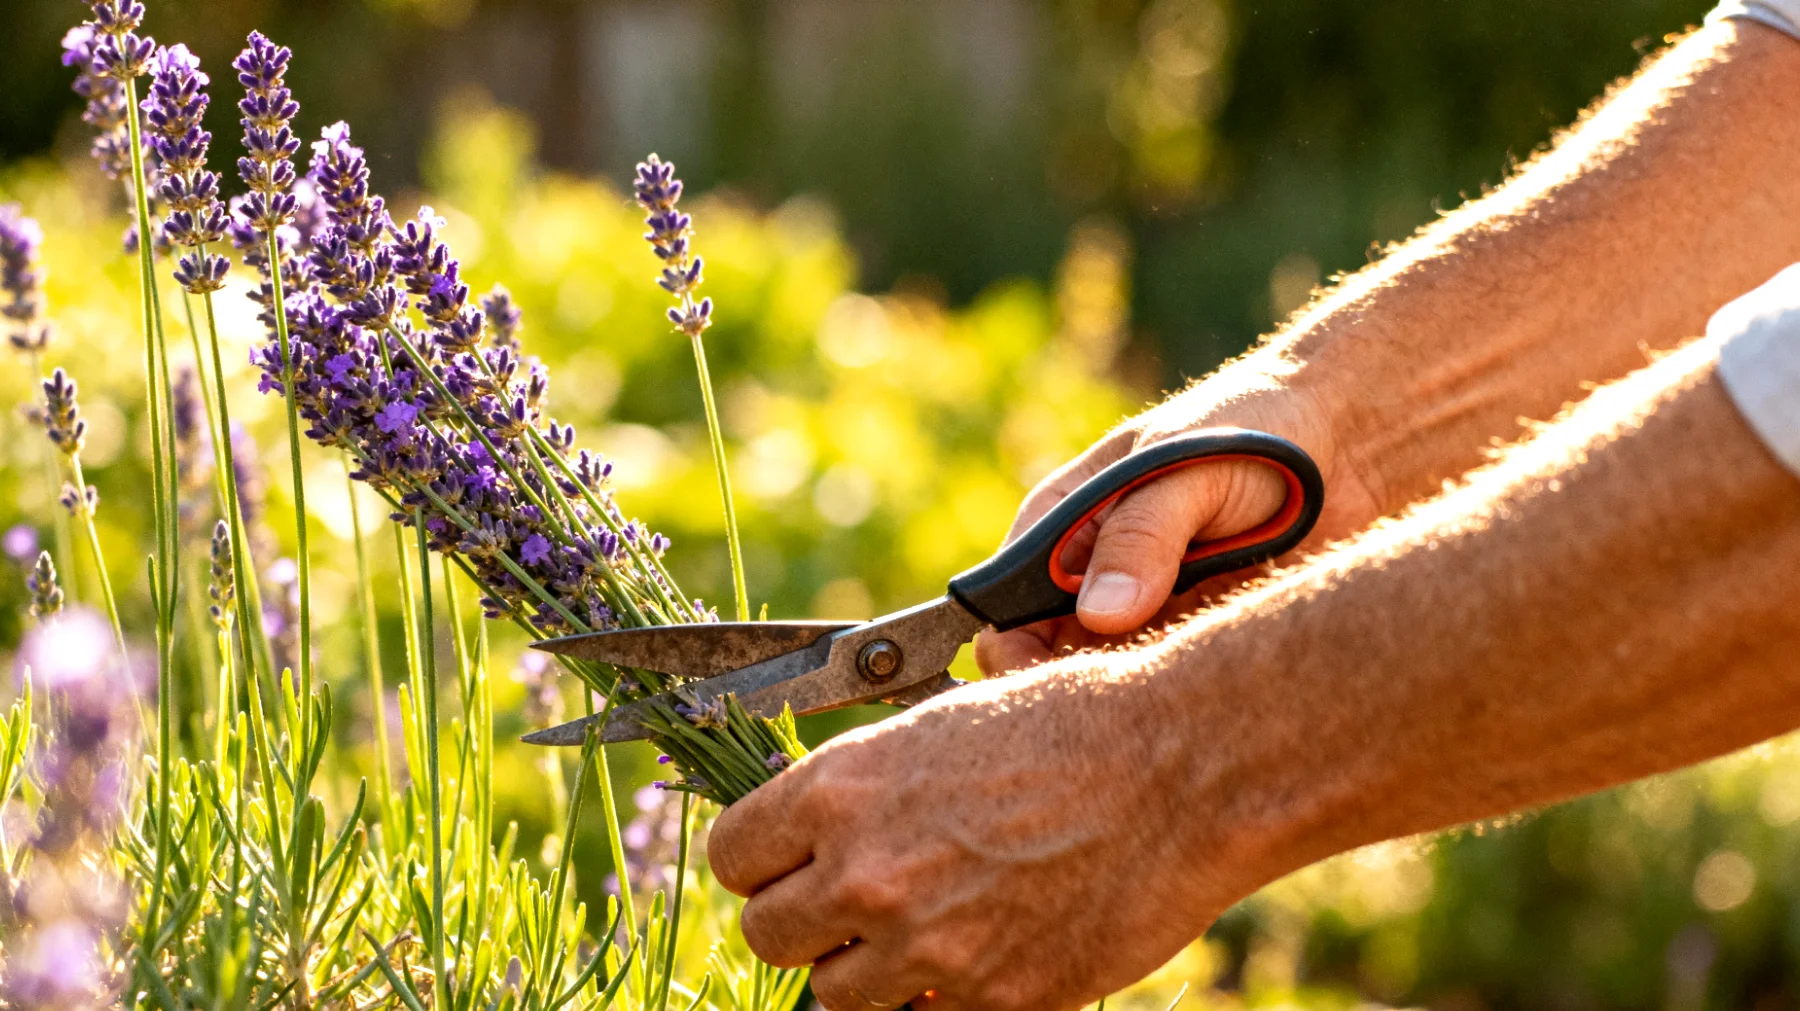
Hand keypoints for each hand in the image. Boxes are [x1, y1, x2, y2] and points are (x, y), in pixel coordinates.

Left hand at [708, 649, 1253, 1010]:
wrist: (1179, 769)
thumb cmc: (1069, 726)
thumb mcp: (939, 728)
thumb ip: (863, 792)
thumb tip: (821, 832)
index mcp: (841, 790)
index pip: (734, 858)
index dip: (762, 861)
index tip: (789, 861)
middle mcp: (866, 874)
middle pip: (768, 935)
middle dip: (806, 920)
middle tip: (853, 902)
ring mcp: (928, 948)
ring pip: (836, 995)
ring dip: (867, 968)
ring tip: (924, 926)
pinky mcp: (992, 1001)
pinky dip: (941, 996)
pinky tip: (981, 948)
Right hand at [975, 371, 1377, 674]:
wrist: (1349, 446)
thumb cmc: (1255, 434)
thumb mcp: (1188, 470)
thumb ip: (1143, 536)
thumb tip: (1098, 615)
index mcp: (1066, 519)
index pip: (1004, 596)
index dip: (1011, 644)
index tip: (1042, 679)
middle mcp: (1093, 574)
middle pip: (1045, 654)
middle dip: (1064, 685)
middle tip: (1112, 704)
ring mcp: (1144, 612)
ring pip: (1103, 680)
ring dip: (1122, 699)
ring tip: (1165, 697)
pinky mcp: (1195, 640)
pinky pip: (1163, 687)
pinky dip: (1171, 701)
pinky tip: (1199, 697)